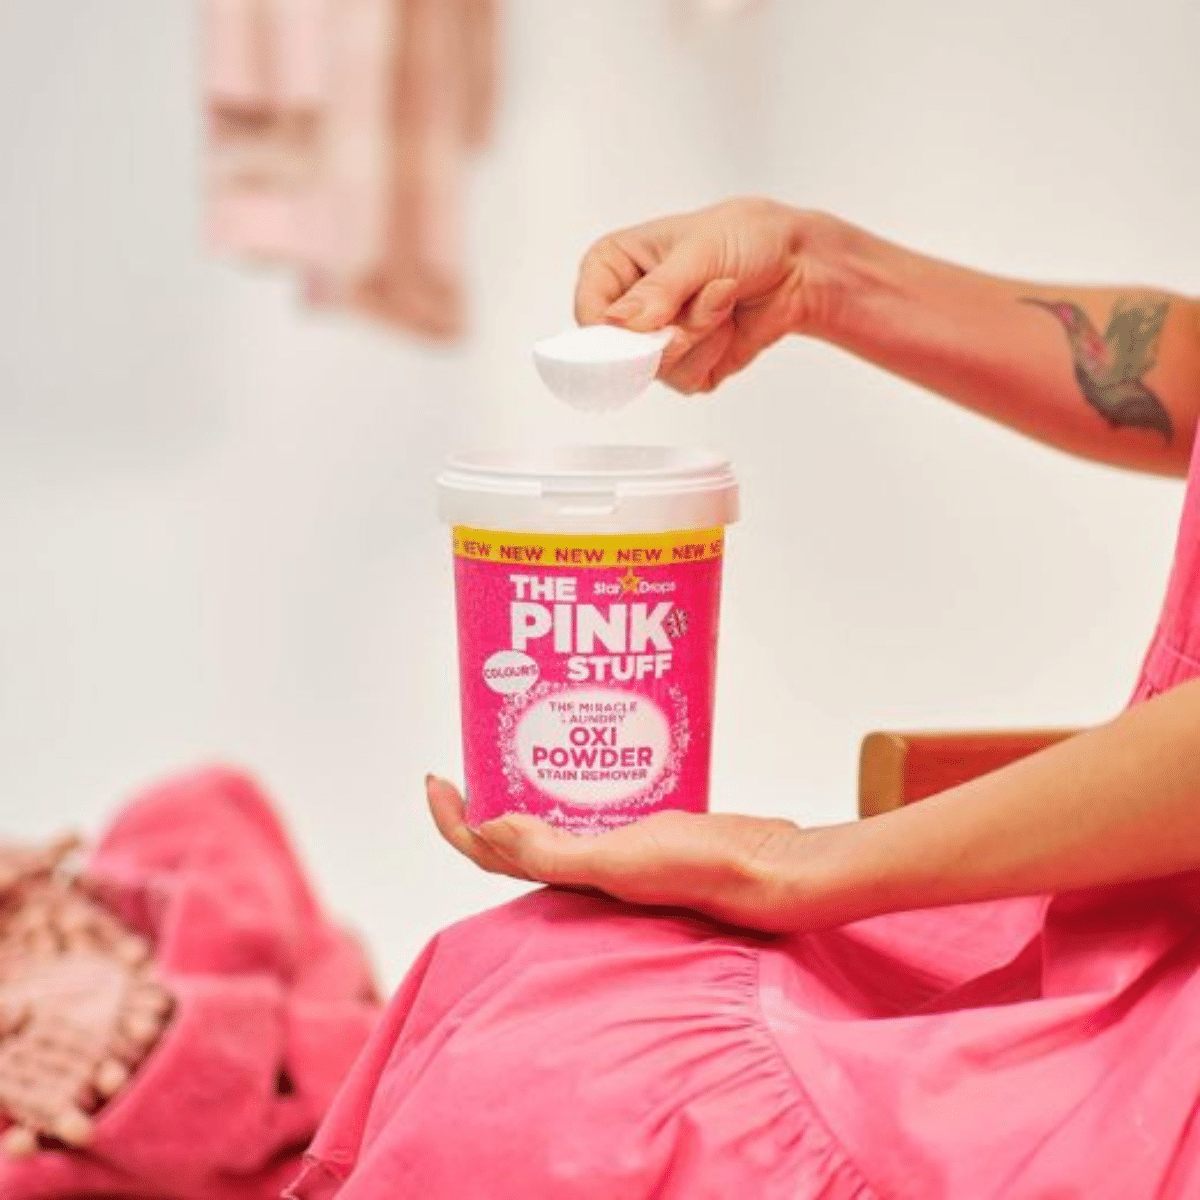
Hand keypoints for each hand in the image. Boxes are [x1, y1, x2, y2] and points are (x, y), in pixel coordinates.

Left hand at [426, 775, 832, 932]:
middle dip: (485, 793)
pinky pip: (597, 800)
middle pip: (512, 834)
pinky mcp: (645, 825)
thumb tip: (488, 829)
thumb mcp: (617, 860)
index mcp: (567, 878)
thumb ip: (553, 852)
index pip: (488, 852)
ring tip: (524, 733)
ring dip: (530, 780)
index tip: (436, 778)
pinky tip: (590, 743)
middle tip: (478, 742)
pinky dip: (582, 774)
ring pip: (556, 813)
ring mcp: (614, 845)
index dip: (453, 822)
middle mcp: (584, 864)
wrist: (766, 868)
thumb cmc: (696, 871)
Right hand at [574, 198, 842, 393]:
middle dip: (668, 332)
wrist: (795, 263)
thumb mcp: (699, 251)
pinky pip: (685, 379)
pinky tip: (727, 322)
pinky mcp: (684, 364)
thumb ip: (658, 290)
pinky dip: (713, 352)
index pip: (589, 312)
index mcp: (614, 266)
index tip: (642, 329)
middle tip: (699, 306)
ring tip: (722, 298)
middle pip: (620, 351)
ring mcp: (654, 339)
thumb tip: (619, 322)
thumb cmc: (745, 237)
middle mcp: (627, 306)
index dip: (610, 331)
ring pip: (655, 368)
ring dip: (699, 336)